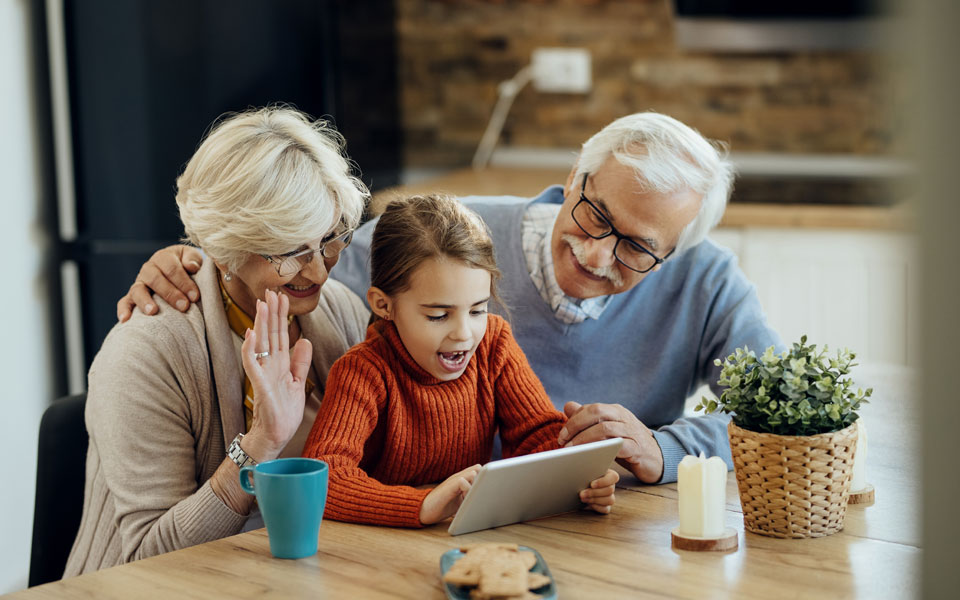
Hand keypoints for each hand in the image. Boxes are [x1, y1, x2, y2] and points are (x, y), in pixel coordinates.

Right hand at [117, 245, 203, 321]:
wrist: (180, 272)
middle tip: (184, 306)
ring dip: (145, 301)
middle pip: (155, 279)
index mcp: (163, 258)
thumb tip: (191, 266)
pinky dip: (124, 310)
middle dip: (170, 293)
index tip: (195, 296)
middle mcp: (148, 269)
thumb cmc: (188, 266)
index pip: (171, 268)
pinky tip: (125, 320)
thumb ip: (193, 259)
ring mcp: (139, 283)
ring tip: (153, 311)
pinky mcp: (133, 297)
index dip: (183, 282)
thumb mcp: (192, 257)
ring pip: (138, 290)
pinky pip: (124, 302)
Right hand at [239, 290, 312, 460]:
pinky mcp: (259, 385)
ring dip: (260, 324)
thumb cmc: (284, 412)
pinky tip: (251, 335)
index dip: (281, 315)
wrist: (276, 435)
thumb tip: (304, 340)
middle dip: (270, 312)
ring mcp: (263, 374)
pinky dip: (251, 350)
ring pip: (261, 344)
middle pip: (270, 334)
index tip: (282, 296)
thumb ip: (300, 362)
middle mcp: (270, 365)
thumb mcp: (298, 383)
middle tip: (270, 291)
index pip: (280, 334)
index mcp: (280, 364)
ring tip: (261, 304)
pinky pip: (252, 365)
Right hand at [419, 464, 480, 524]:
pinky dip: (468, 488)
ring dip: (477, 484)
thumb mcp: (461, 502)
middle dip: (483, 480)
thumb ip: (470, 497)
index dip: (486, 478)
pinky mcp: (448, 487)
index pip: (479, 471)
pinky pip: (462, 481)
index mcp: (463, 480)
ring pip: (472, 473)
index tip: (489, 489)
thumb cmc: (443, 506)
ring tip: (476, 496)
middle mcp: (459, 478)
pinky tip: (467, 498)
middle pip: (478, 470)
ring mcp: (453, 481)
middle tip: (483, 492)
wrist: (423, 510)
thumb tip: (486, 501)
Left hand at [557, 401, 663, 483]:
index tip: (562, 435)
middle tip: (563, 441)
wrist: (656, 458)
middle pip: (596, 412)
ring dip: (585, 439)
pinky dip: (602, 450)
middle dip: (576, 425)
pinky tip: (591, 457)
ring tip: (572, 451)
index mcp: (615, 411)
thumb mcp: (608, 429)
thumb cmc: (628, 443)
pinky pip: (618, 446)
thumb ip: (589, 418)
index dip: (573, 420)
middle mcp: (623, 417)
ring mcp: (632, 431)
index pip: (590, 408)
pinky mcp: (637, 448)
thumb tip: (568, 405)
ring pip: (605, 428)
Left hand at [580, 468, 618, 513]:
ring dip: (595, 500)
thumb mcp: (585, 471)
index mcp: (609, 474)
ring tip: (583, 498)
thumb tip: (584, 472)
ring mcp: (609, 496)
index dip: (603, 482)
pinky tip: (588, 504)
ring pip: (610, 500)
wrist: (576, 485)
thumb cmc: (581, 475)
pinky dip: (597, 507)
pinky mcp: (605, 506)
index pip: (614, 477)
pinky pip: (606, 509)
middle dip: (594, 492)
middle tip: (582, 493)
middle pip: (610, 490)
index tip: (592, 484)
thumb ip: (588, 471)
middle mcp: (611, 485)